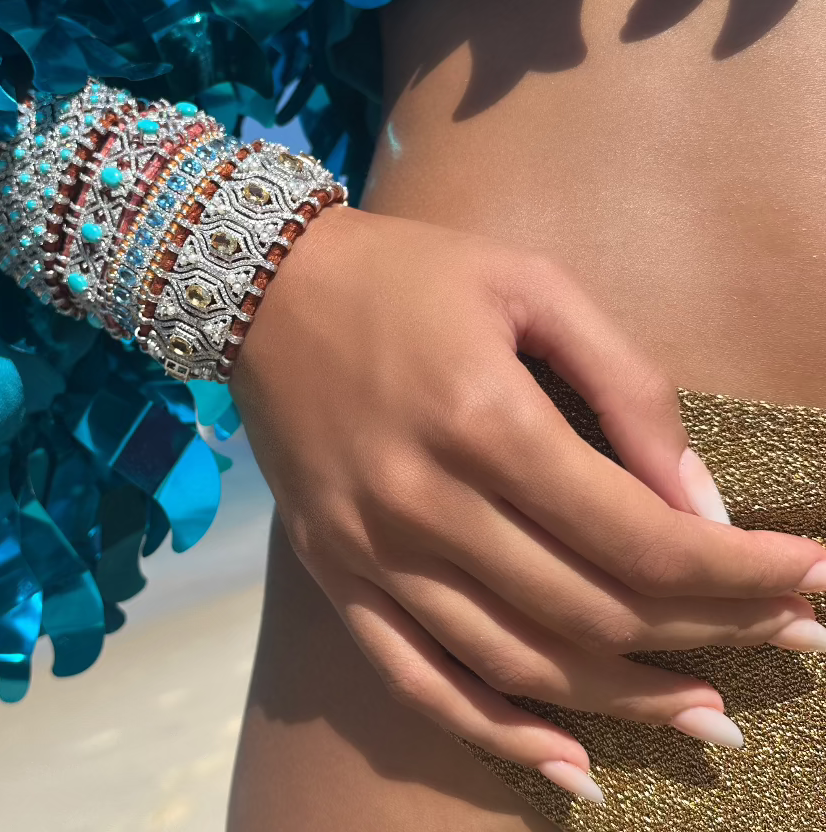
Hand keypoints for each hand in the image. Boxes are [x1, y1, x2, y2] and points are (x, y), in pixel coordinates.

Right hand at [231, 207, 825, 800]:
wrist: (268, 287)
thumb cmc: (411, 272)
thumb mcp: (531, 286)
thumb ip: (625, 386)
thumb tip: (698, 502)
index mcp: (483, 417)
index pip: (638, 535)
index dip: (739, 572)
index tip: (811, 579)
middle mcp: (425, 500)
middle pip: (593, 608)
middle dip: (712, 634)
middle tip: (790, 642)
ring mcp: (370, 547)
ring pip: (519, 661)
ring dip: (629, 701)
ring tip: (711, 718)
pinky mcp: (333, 570)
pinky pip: (417, 679)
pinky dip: (498, 736)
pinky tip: (573, 768)